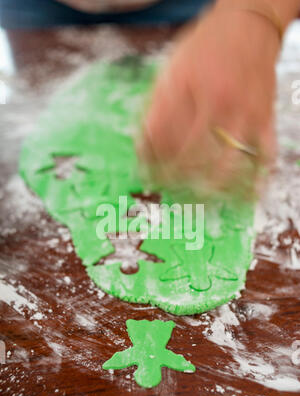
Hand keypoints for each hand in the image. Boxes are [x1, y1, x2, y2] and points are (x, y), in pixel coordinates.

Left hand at [137, 7, 280, 196]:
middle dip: (174, 178)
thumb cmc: (205, 46)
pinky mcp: (265, 117)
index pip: (161, 135)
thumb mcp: (172, 67)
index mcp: (186, 87)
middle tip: (167, 187)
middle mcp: (215, 101)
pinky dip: (257, 178)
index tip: (145, 171)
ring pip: (225, 163)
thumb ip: (156, 103)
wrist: (247, 23)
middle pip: (190, 154)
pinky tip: (246, 195)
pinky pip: (264, 154)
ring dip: (209, 187)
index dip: (149, 158)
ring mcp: (243, 111)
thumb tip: (144, 141)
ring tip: (198, 198)